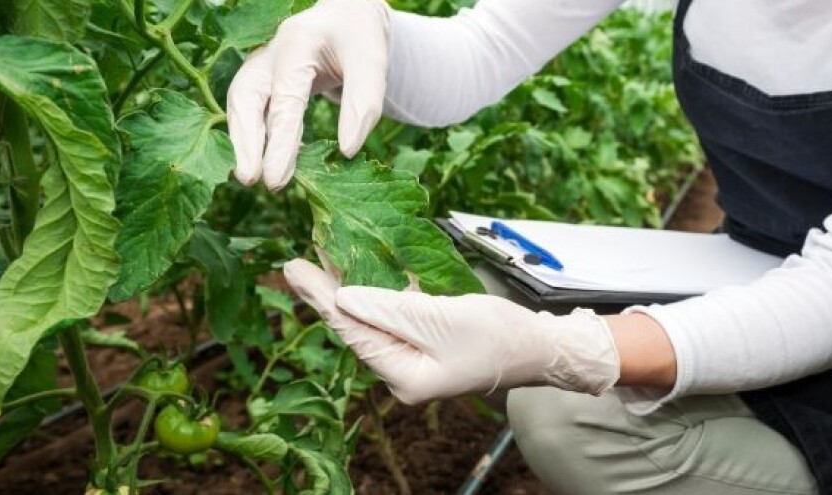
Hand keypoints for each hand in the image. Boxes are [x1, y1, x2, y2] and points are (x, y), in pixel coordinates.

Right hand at [227, 0, 389, 189]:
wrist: (349, 13)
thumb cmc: (361, 37)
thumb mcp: (373, 63)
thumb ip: (363, 104)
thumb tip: (346, 152)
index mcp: (298, 43)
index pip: (285, 98)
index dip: (279, 142)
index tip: (275, 179)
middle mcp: (272, 53)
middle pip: (246, 97)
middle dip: (245, 141)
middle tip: (251, 180)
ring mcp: (264, 64)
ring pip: (241, 102)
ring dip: (242, 140)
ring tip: (250, 177)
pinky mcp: (265, 78)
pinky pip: (252, 107)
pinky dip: (254, 133)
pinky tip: (265, 161)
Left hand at [284, 259, 619, 403]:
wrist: (538, 347)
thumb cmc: (498, 335)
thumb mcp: (441, 319)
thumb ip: (389, 309)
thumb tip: (342, 297)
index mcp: (403, 376)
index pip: (352, 332)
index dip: (320, 298)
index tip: (293, 268)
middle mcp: (401, 373)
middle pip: (356, 327)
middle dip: (326, 293)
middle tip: (295, 262)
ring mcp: (412, 360)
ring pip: (370, 321)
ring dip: (346, 290)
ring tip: (318, 260)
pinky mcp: (423, 344)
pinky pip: (390, 318)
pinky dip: (374, 294)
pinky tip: (357, 274)